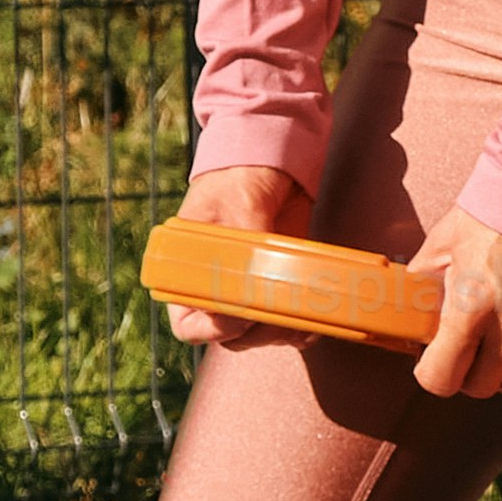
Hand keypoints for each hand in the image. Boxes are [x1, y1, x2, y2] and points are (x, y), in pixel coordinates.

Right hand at [161, 161, 311, 347]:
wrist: (269, 164)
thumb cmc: (239, 179)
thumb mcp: (240, 206)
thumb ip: (246, 244)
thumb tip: (254, 283)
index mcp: (186, 273)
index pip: (188, 323)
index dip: (211, 330)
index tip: (238, 318)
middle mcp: (214, 290)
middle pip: (230, 336)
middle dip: (258, 332)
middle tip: (281, 314)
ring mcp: (247, 292)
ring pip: (261, 334)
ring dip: (283, 331)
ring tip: (303, 316)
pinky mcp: (276, 287)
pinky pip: (285, 320)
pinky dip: (301, 324)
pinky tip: (315, 316)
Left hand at [410, 215, 501, 402]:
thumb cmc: (499, 205)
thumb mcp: (446, 239)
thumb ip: (428, 273)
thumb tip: (416, 290)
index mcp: (470, 304)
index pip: (443, 375)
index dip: (431, 374)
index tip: (431, 364)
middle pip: (482, 385)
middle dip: (466, 375)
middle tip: (464, 356)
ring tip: (498, 358)